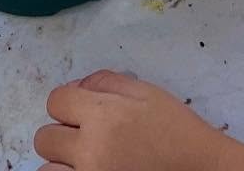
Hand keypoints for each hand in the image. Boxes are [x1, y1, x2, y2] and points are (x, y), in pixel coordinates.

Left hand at [35, 72, 228, 170]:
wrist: (199, 168)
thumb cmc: (175, 129)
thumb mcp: (145, 92)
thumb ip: (106, 82)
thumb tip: (77, 87)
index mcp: (103, 115)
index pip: (55, 102)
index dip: (68, 103)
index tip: (82, 112)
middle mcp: (90, 150)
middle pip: (45, 138)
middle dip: (62, 133)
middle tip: (85, 137)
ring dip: (62, 163)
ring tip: (85, 160)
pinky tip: (92, 170)